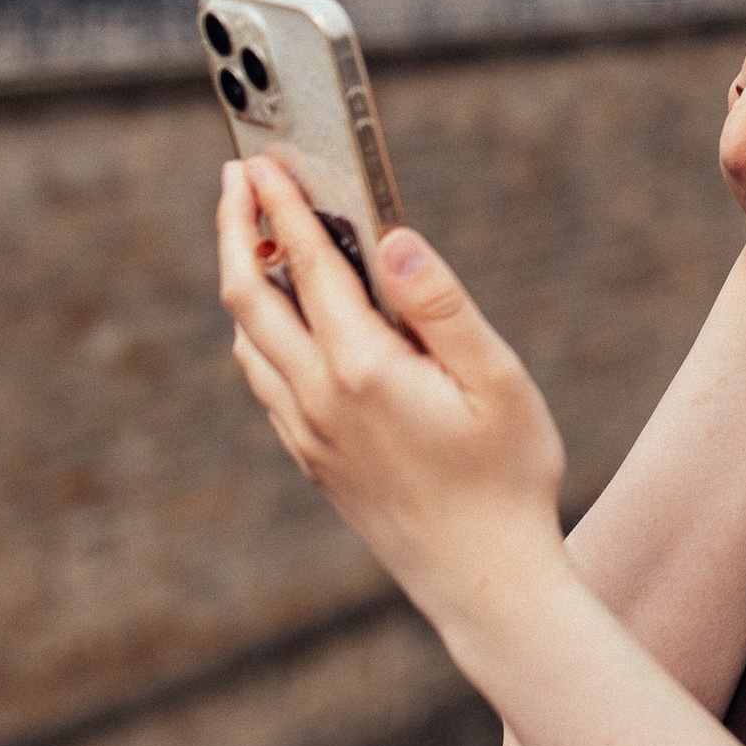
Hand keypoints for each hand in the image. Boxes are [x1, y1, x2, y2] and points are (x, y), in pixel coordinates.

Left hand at [216, 156, 569, 649]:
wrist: (483, 584)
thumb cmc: (508, 477)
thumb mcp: (497, 380)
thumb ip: (441, 305)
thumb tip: (392, 238)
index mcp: (363, 369)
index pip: (305, 266)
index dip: (280, 205)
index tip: (262, 160)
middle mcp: (318, 399)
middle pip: (248, 298)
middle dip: (237, 229)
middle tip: (237, 178)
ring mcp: (307, 434)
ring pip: (248, 342)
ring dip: (242, 279)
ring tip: (253, 234)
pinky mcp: (312, 460)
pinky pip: (263, 381)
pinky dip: (257, 332)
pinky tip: (278, 321)